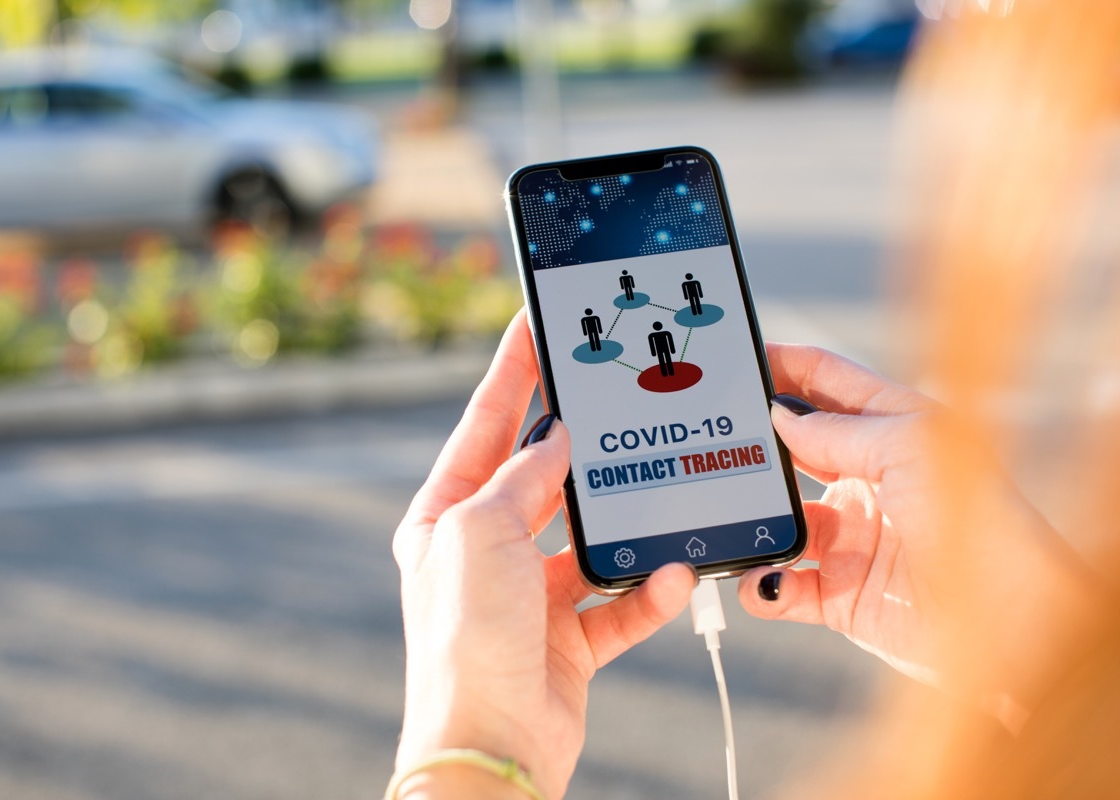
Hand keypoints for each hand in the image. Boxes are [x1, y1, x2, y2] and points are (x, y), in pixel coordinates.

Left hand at [392, 310, 694, 798]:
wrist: (490, 747)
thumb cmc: (464, 639)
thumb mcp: (481, 533)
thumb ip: (523, 479)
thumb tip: (557, 438)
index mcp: (446, 517)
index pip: (486, 425)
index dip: (513, 370)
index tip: (535, 322)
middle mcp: (486, 551)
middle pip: (542, 475)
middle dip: (580, 439)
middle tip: (616, 390)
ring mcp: (528, 595)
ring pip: (590, 538)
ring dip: (626, 524)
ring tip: (658, 490)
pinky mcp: (569, 637)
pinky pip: (619, 601)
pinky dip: (648, 591)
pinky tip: (672, 575)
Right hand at [740, 345, 1094, 715]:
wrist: (1007, 623)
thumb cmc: (979, 519)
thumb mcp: (909, 448)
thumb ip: (838, 430)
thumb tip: (780, 416)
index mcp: (892, 429)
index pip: (826, 382)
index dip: (782, 363)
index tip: (734, 354)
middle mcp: (867, 478)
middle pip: (792, 447)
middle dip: (752, 440)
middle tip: (706, 432)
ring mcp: (850, 536)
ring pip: (777, 517)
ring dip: (750, 518)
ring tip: (724, 513)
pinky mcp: (838, 593)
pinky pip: (781, 584)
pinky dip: (762, 583)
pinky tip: (762, 577)